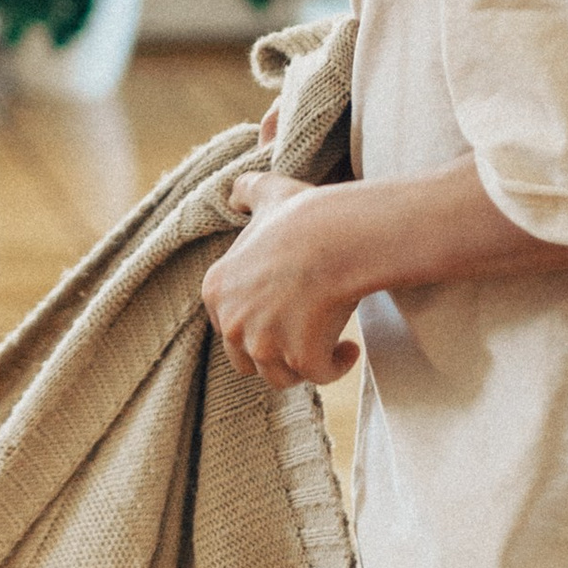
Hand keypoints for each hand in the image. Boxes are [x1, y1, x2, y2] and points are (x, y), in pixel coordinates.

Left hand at [203, 167, 363, 389]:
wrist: (337, 235)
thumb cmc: (304, 215)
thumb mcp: (268, 192)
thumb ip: (245, 191)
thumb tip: (234, 195)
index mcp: (216, 290)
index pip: (228, 326)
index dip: (258, 325)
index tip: (286, 313)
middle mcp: (231, 322)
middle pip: (249, 358)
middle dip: (277, 351)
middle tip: (306, 332)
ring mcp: (263, 344)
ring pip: (281, 375)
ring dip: (303, 364)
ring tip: (328, 344)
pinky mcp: (299, 359)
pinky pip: (318, 376)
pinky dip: (335, 367)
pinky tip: (351, 349)